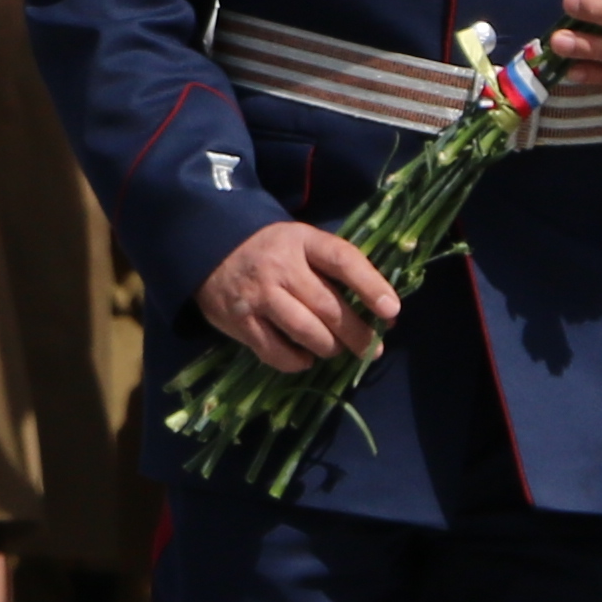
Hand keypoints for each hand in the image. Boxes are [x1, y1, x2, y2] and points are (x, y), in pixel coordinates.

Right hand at [198, 219, 399, 370]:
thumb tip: (384, 312)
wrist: (209, 248)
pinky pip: (275, 351)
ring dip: (329, 347)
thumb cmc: (271, 250)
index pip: (343, 260)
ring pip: (305, 331)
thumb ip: (336, 271)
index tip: (392, 311)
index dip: (371, 286)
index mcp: (302, 241)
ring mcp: (258, 296)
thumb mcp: (302, 244)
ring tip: (336, 350)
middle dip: (357, 333)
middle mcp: (280, 268)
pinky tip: (306, 358)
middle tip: (372, 349)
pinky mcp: (240, 321)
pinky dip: (296, 361)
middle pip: (327, 306)